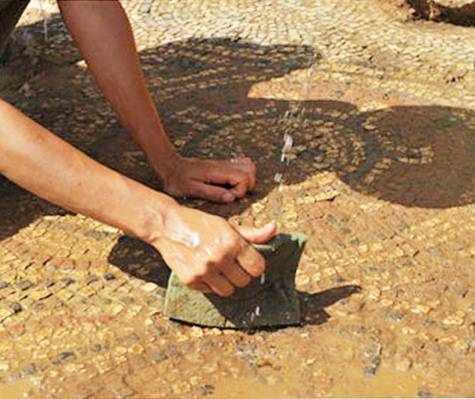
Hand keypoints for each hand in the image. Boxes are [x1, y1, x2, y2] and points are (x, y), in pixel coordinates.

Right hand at [150, 204, 275, 295]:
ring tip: (219, 269)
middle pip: (244, 281)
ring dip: (226, 282)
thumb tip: (274, 229)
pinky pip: (210, 291)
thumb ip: (252, 233)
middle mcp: (219, 258)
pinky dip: (209, 284)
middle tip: (232, 264)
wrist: (168, 225)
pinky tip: (204, 270)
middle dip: (241, 274)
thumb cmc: (201, 223)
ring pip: (228, 291)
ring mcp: (204, 271)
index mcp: (232, 242)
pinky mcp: (190, 280)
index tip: (249, 262)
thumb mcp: (228, 225)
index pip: (257, 268)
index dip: (255, 266)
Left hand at [155, 156, 255, 202]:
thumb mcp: (191, 190)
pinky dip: (243, 175)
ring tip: (234, 190)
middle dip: (247, 186)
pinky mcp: (222, 165)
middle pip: (250, 171)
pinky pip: (241, 165)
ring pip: (249, 167)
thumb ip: (212, 193)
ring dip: (247, 180)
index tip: (228, 197)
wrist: (169, 166)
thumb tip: (232, 197)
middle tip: (233, 195)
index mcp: (217, 172)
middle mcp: (223, 166)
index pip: (243, 178)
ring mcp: (224, 164)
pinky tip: (232, 184)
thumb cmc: (177, 180)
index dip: (240, 191)